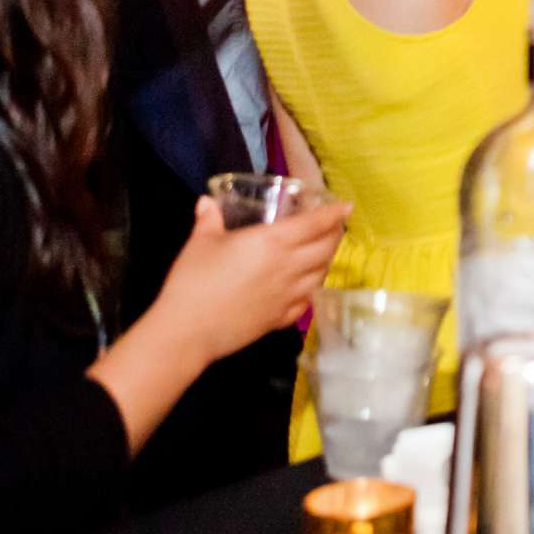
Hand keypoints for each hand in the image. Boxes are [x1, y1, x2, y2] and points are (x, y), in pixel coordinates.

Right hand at [152, 196, 346, 365]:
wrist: (187, 331)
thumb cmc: (193, 280)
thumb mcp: (200, 242)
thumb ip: (209, 219)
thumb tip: (207, 202)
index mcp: (273, 242)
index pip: (315, 224)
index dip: (334, 214)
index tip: (346, 207)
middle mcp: (288, 268)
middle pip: (325, 249)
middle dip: (335, 234)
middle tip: (334, 226)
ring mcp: (287, 296)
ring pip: (320, 275)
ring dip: (327, 260)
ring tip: (324, 252)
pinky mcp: (280, 319)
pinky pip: (306, 301)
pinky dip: (312, 289)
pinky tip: (307, 286)